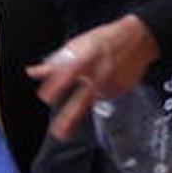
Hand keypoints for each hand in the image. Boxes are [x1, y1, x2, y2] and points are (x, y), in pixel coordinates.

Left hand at [26, 14, 158, 140]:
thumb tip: (33, 72)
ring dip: (76, 117)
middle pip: (82, 98)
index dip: (56, 86)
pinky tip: (94, 92)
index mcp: (86, 58)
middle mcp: (99, 73)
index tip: (45, 97)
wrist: (138, 39)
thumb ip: (54, 63)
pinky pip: (103, 97)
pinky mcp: (121, 90)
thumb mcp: (76, 45)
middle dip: (70, 117)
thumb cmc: (104, 39)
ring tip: (64, 133)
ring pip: (91, 102)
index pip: (68, 74)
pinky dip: (94, 98)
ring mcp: (112, 84)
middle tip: (58, 132)